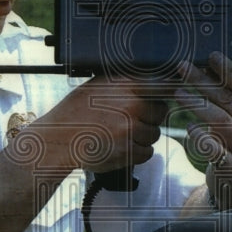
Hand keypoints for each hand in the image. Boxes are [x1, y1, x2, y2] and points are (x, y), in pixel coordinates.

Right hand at [4, 77, 166, 177]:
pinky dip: (137, 153)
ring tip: (120, 134)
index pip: (163, 85)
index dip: (170, 91)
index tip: (173, 93)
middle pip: (161, 111)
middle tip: (131, 120)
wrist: (58, 140)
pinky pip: (147, 152)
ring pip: (154, 134)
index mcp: (125, 85)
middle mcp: (132, 104)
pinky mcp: (128, 150)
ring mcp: (130, 128)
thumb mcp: (97, 86)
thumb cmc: (76, 112)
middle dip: (150, 117)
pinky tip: (120, 147)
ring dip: (142, 137)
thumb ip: (125, 83)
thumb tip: (154, 79)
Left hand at [175, 52, 231, 208]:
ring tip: (178, 93)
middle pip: (228, 100)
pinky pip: (214, 149)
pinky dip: (200, 137)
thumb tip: (207, 65)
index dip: (228, 70)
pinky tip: (188, 127)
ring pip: (221, 121)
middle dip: (203, 81)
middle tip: (183, 68)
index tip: (211, 55)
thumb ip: (227, 97)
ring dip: (198, 104)